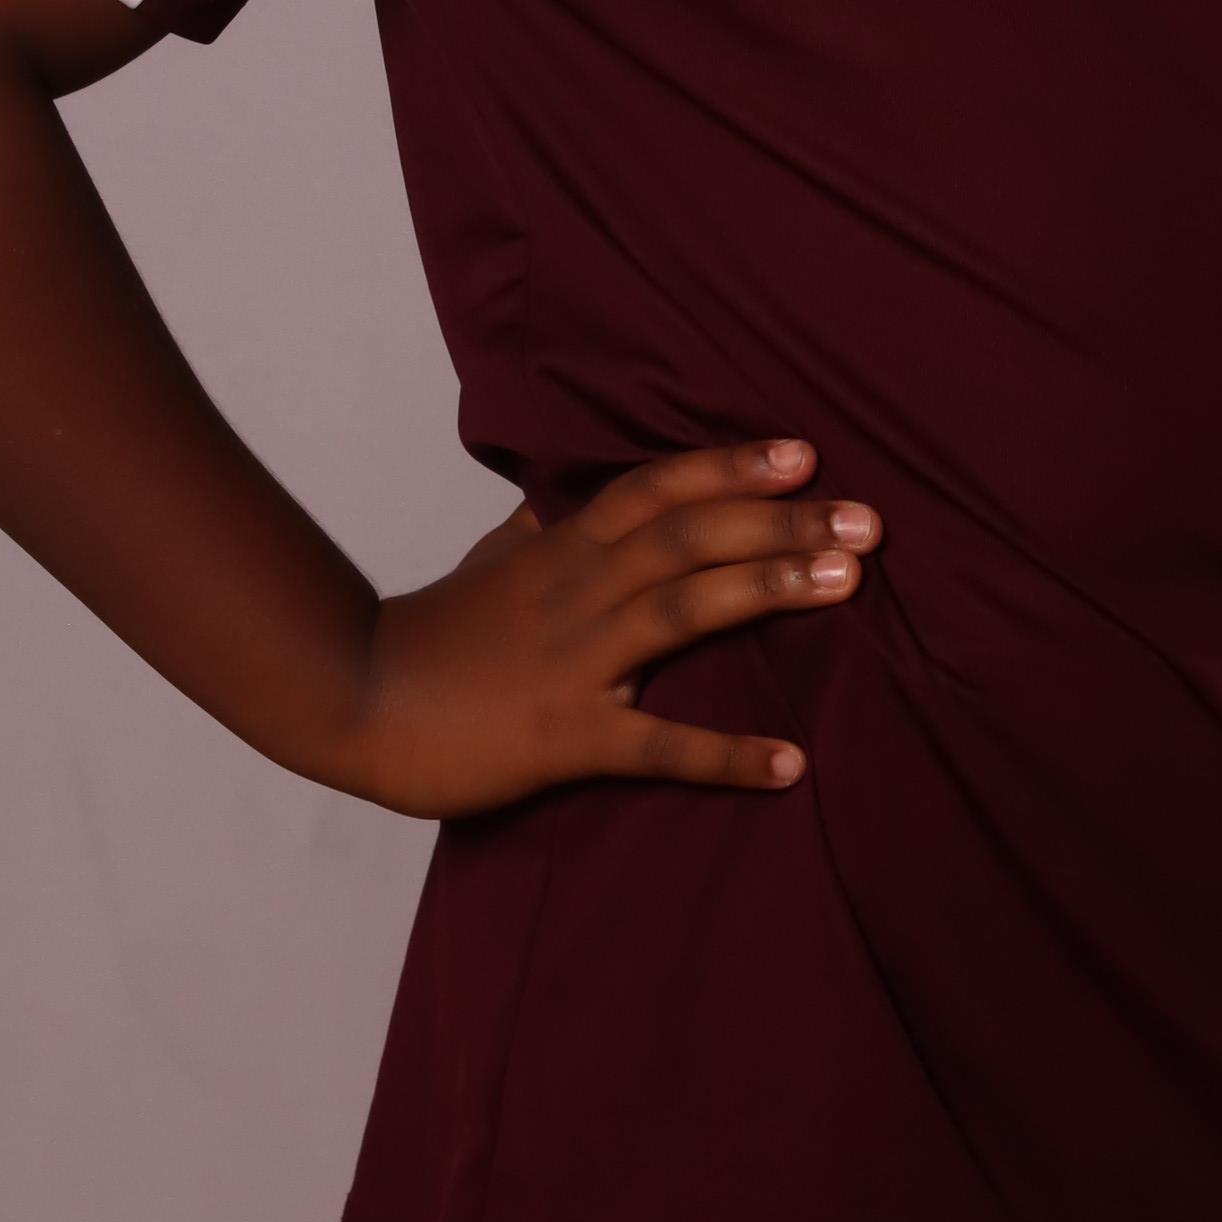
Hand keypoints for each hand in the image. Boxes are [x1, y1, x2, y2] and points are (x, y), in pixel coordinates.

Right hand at [339, 439, 877, 821]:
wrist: (355, 700)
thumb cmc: (430, 635)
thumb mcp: (487, 564)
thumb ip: (534, 532)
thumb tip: (558, 500)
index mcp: (564, 549)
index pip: (658, 489)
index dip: (730, 468)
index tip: (804, 456)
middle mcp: (579, 591)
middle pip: (690, 538)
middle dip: (782, 525)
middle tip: (867, 522)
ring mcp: (574, 662)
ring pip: (682, 611)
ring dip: (769, 593)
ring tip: (847, 586)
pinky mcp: (565, 737)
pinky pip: (656, 747)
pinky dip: (724, 756)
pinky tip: (789, 765)